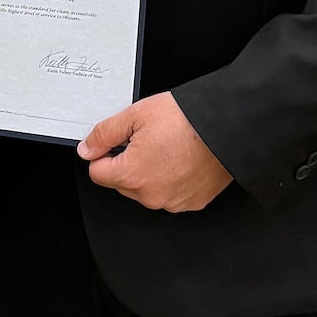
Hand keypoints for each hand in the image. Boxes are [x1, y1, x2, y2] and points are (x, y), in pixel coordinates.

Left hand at [78, 92, 232, 212]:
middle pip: (122, 183)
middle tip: (148, 140)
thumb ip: (104, 133)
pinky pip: (171, 194)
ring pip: (147, 190)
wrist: (228, 126)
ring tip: (168, 148)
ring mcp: (173, 201)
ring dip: (151, 173)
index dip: (104, 154)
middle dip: (128, 163)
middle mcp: (151, 195)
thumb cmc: (188, 120)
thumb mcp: (136, 114)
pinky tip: (182, 160)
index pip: (98, 173)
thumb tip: (88, 148)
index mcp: (132, 175)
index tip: (116, 143)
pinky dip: (172, 180)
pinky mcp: (192, 202)